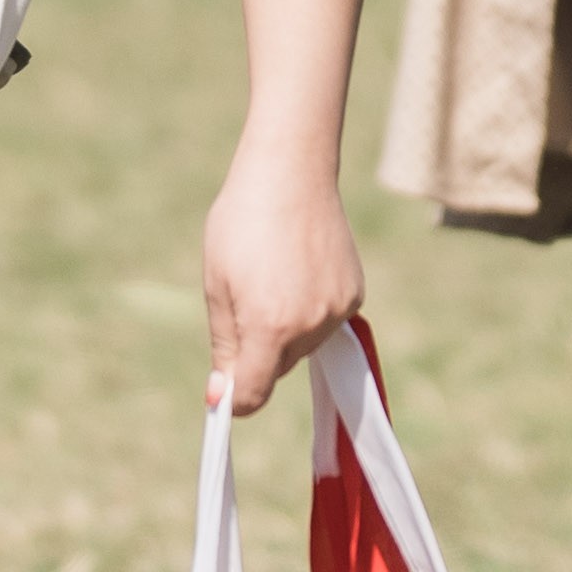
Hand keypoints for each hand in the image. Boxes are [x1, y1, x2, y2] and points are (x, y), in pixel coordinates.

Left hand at [200, 145, 360, 414]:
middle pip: (278, 368)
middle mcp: (309, 326)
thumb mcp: (217, 286)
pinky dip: (309, 311)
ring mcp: (337, 311)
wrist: (291, 174)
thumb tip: (223, 397)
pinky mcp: (354, 295)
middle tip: (244, 298)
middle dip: (258, 350)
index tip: (222, 389)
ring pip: (303, 347)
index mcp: (268, 327)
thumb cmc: (241, 225)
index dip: (234, 398)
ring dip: (285, 331)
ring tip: (273, 277)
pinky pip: (326, 323)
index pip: (254, 392)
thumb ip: (224, 346)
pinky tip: (298, 271)